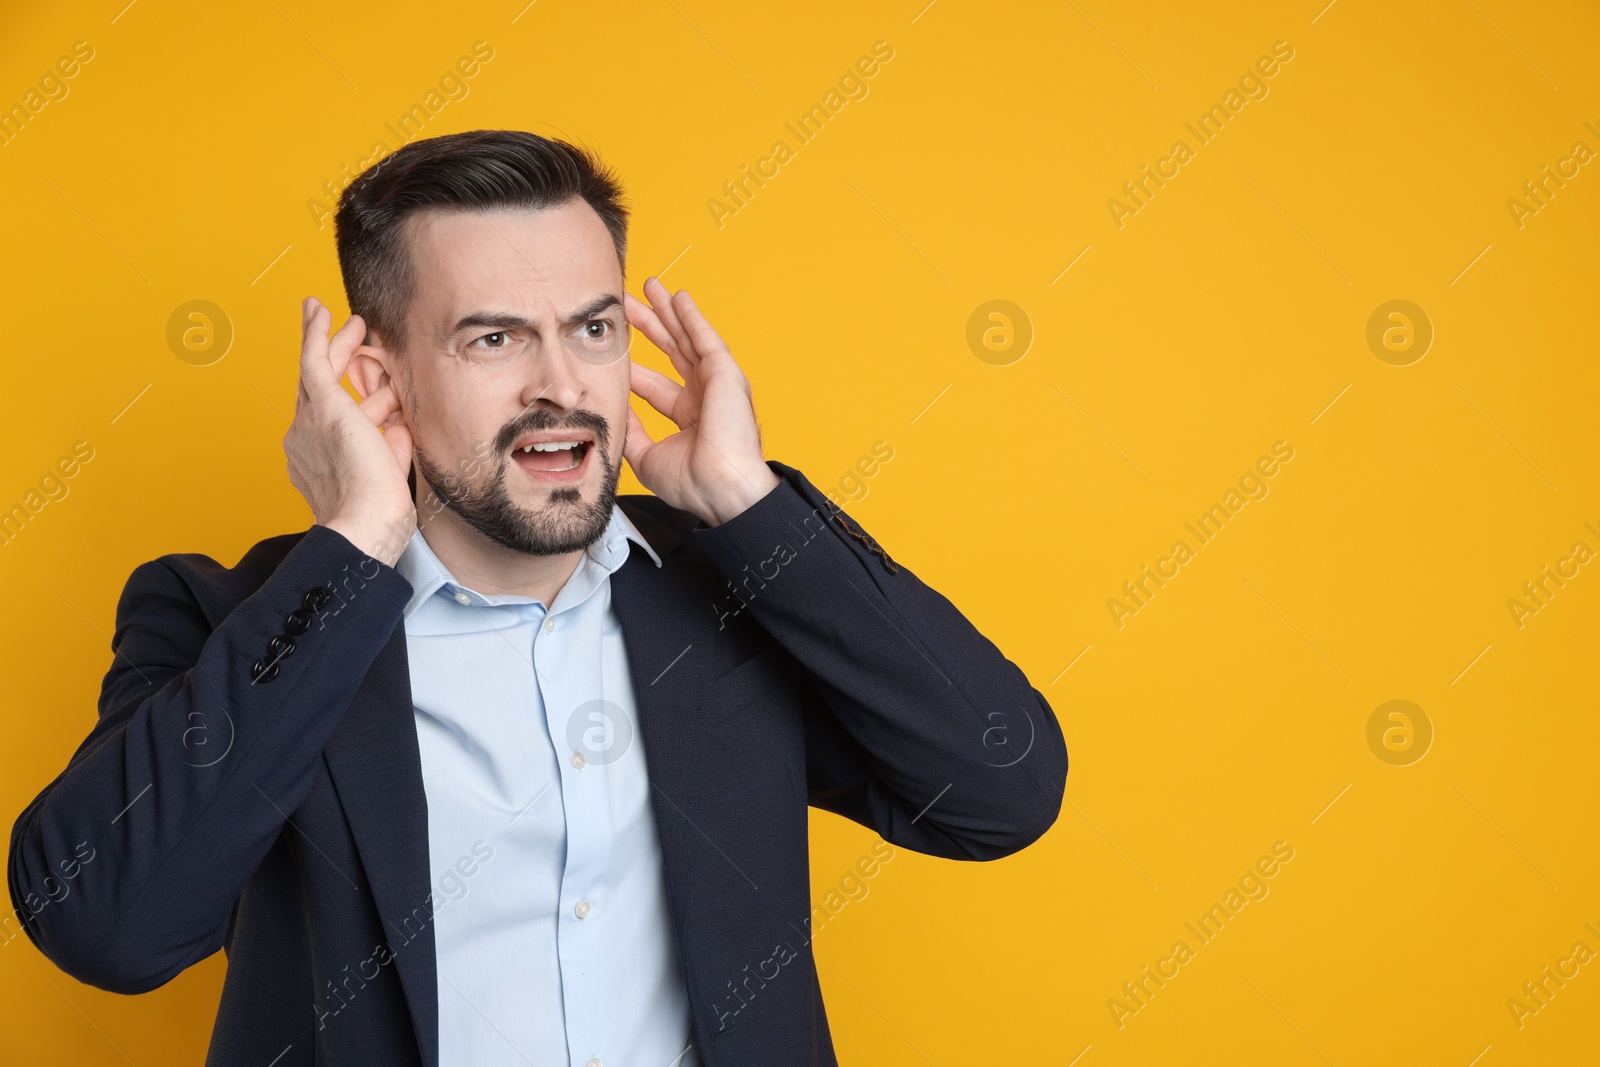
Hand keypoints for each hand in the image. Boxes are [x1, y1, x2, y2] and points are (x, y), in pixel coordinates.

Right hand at [284, 297, 416, 566]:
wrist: (366, 523)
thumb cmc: (380, 515)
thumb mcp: (390, 474)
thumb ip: (392, 446)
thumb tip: (399, 424)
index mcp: (319, 463)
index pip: (340, 423)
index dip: (363, 404)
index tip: (377, 391)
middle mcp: (305, 440)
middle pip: (323, 391)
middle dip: (341, 362)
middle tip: (354, 337)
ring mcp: (308, 422)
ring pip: (318, 371)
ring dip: (336, 342)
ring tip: (354, 320)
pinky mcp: (321, 405)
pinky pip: (312, 358)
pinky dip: (315, 332)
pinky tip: (318, 309)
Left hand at [623, 278, 780, 526]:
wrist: (721, 488)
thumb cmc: (692, 482)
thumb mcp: (646, 455)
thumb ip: (630, 430)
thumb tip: (613, 408)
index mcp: (688, 418)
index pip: (653, 384)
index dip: (633, 364)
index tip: (612, 347)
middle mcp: (704, 397)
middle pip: (670, 353)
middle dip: (649, 326)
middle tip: (627, 304)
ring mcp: (716, 383)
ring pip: (687, 338)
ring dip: (668, 311)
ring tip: (650, 286)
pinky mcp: (725, 373)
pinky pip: (705, 338)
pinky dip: (692, 316)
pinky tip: (678, 297)